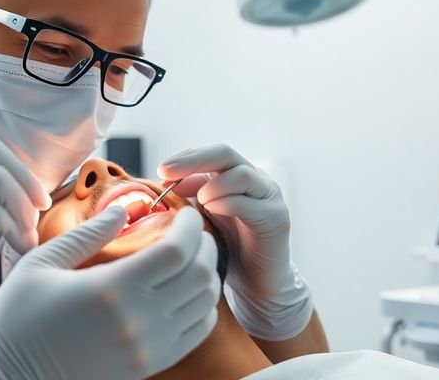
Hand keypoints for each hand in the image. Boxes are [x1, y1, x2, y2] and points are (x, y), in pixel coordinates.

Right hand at [0, 205, 221, 379]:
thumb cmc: (17, 318)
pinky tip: (185, 290)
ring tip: (190, 256)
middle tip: (191, 229)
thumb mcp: (42, 264)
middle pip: (200, 275)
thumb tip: (122, 208)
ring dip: (206, 273)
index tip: (185, 212)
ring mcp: (146, 349)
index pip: (176, 250)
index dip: (190, 225)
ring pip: (203, 303)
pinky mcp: (148, 366)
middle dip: (203, 244)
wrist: (7, 378)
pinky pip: (195, 332)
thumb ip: (88, 234)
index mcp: (110, 290)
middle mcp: (136, 322)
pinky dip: (201, 306)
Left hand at [158, 144, 311, 340]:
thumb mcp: (204, 217)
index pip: (210, 154)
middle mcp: (256, 180)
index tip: (161, 170)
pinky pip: (252, 204)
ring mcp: (270, 197)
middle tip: (167, 172)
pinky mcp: (277, 219)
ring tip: (198, 202)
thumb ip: (191, 196)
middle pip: (225, 154)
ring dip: (213, 185)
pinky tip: (211, 211)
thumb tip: (166, 180)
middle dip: (193, 161)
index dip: (185, 158)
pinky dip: (227, 203)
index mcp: (237, 176)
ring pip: (242, 175)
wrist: (257, 284)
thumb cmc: (228, 249)